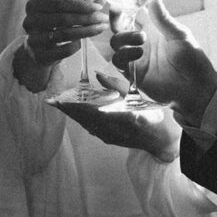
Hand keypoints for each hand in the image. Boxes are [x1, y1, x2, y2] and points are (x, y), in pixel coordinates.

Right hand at [22, 0, 108, 66]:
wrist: (38, 50)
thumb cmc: (52, 25)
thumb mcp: (60, 12)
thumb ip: (78, 5)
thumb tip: (102, 0)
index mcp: (33, 5)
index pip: (60, 3)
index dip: (81, 5)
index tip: (98, 7)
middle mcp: (30, 21)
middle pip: (63, 18)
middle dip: (87, 18)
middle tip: (103, 18)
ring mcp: (33, 39)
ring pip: (65, 34)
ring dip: (87, 31)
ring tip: (100, 28)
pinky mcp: (39, 55)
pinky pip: (64, 50)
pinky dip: (76, 45)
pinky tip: (82, 42)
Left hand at [52, 96, 181, 161]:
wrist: (164, 142)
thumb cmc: (156, 117)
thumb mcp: (140, 98)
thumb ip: (118, 86)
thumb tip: (98, 74)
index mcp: (120, 117)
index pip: (90, 110)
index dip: (73, 105)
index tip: (58, 99)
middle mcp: (112, 130)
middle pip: (83, 118)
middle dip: (68, 109)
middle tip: (52, 101)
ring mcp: (110, 137)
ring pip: (85, 124)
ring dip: (73, 114)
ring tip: (60, 105)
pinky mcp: (110, 140)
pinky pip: (92, 128)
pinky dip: (82, 119)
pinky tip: (77, 113)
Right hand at [109, 0, 216, 124]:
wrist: (195, 88)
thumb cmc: (192, 59)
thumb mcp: (179, 34)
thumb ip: (163, 17)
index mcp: (152, 29)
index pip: (132, 13)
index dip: (124, 6)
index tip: (119, 0)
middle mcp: (141, 41)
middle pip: (119, 27)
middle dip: (116, 19)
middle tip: (119, 12)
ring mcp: (135, 57)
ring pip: (116, 43)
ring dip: (124, 37)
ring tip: (142, 39)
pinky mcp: (133, 73)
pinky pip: (118, 61)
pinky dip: (124, 55)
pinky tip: (138, 54)